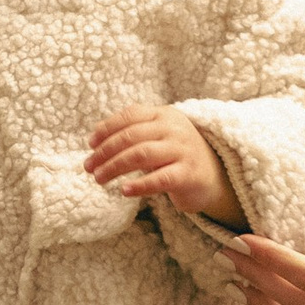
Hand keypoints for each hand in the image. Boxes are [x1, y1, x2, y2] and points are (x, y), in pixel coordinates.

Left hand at [86, 104, 246, 228]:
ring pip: (141, 155)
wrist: (215, 176)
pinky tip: (124, 190)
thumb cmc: (177, 155)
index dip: (107, 128)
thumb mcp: (158, 135)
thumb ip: (133, 131)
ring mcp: (183, 150)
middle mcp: (174, 129)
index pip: (131, 115)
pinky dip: (139, 185)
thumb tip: (96, 134)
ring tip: (99, 178)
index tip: (90, 144)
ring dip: (115, 167)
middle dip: (105, 152)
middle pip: (132, 136)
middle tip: (88, 166)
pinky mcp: (188, 174)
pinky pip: (159, 179)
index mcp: (165, 114)